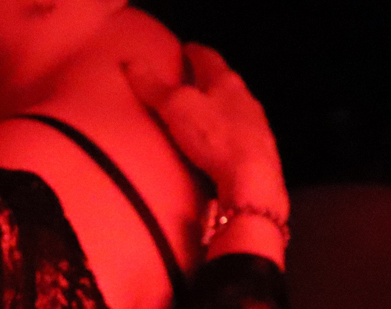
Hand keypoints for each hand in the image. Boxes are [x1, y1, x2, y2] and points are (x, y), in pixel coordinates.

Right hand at [124, 44, 286, 219]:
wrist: (253, 178)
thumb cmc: (214, 137)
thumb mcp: (176, 108)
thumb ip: (154, 87)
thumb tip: (130, 61)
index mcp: (225, 81)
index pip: (208, 58)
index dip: (194, 52)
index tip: (185, 49)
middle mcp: (244, 97)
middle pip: (223, 81)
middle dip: (206, 80)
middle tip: (189, 81)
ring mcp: (255, 124)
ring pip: (233, 106)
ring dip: (217, 106)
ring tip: (200, 113)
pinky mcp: (259, 149)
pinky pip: (237, 132)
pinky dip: (224, 130)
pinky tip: (216, 142)